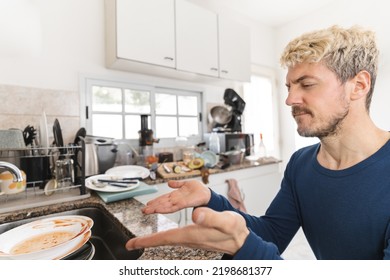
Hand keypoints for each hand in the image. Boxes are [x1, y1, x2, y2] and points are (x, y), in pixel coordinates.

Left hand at [126, 207, 249, 255]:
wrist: (242, 239)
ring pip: (168, 239)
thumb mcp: (225, 221)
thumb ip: (211, 217)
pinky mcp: (196, 236)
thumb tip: (195, 213)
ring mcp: (192, 239)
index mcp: (192, 234)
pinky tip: (165, 235)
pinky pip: (175, 237)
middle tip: (131, 245)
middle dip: (146, 241)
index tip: (131, 244)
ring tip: (142, 240)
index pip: (164, 238)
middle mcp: (188, 238)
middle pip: (163, 241)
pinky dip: (165, 236)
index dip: (147, 240)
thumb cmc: (234, 231)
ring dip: (154, 239)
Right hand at [142, 180, 210, 214]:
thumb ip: (177, 184)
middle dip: (153, 207)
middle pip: (163, 203)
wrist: (208, 194)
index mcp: (176, 195)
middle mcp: (176, 200)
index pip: (164, 199)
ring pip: (166, 206)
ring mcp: (179, 202)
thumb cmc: (199, 190)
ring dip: (156, 208)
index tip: (147, 205)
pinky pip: (173, 206)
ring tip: (148, 211)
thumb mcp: (186, 184)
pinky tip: (159, 209)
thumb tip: (169, 183)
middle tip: (143, 211)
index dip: (155, 202)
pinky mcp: (184, 203)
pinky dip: (165, 208)